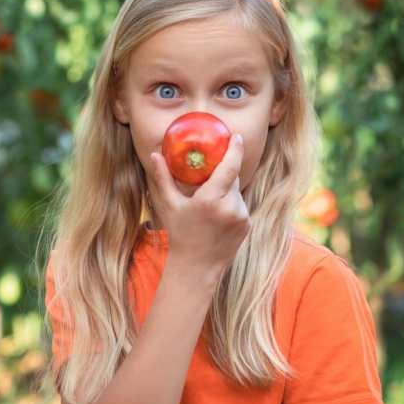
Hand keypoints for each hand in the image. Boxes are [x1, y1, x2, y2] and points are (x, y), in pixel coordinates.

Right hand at [149, 133, 250, 286]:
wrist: (196, 268)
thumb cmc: (180, 235)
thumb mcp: (170, 205)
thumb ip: (164, 178)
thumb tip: (155, 155)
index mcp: (210, 200)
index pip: (230, 167)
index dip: (235, 149)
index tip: (236, 136)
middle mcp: (230, 207)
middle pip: (231, 177)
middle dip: (223, 171)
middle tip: (211, 167)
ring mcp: (241, 217)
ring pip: (236, 191)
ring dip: (225, 189)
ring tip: (208, 202)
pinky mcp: (247, 225)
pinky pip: (240, 205)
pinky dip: (230, 203)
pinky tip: (215, 215)